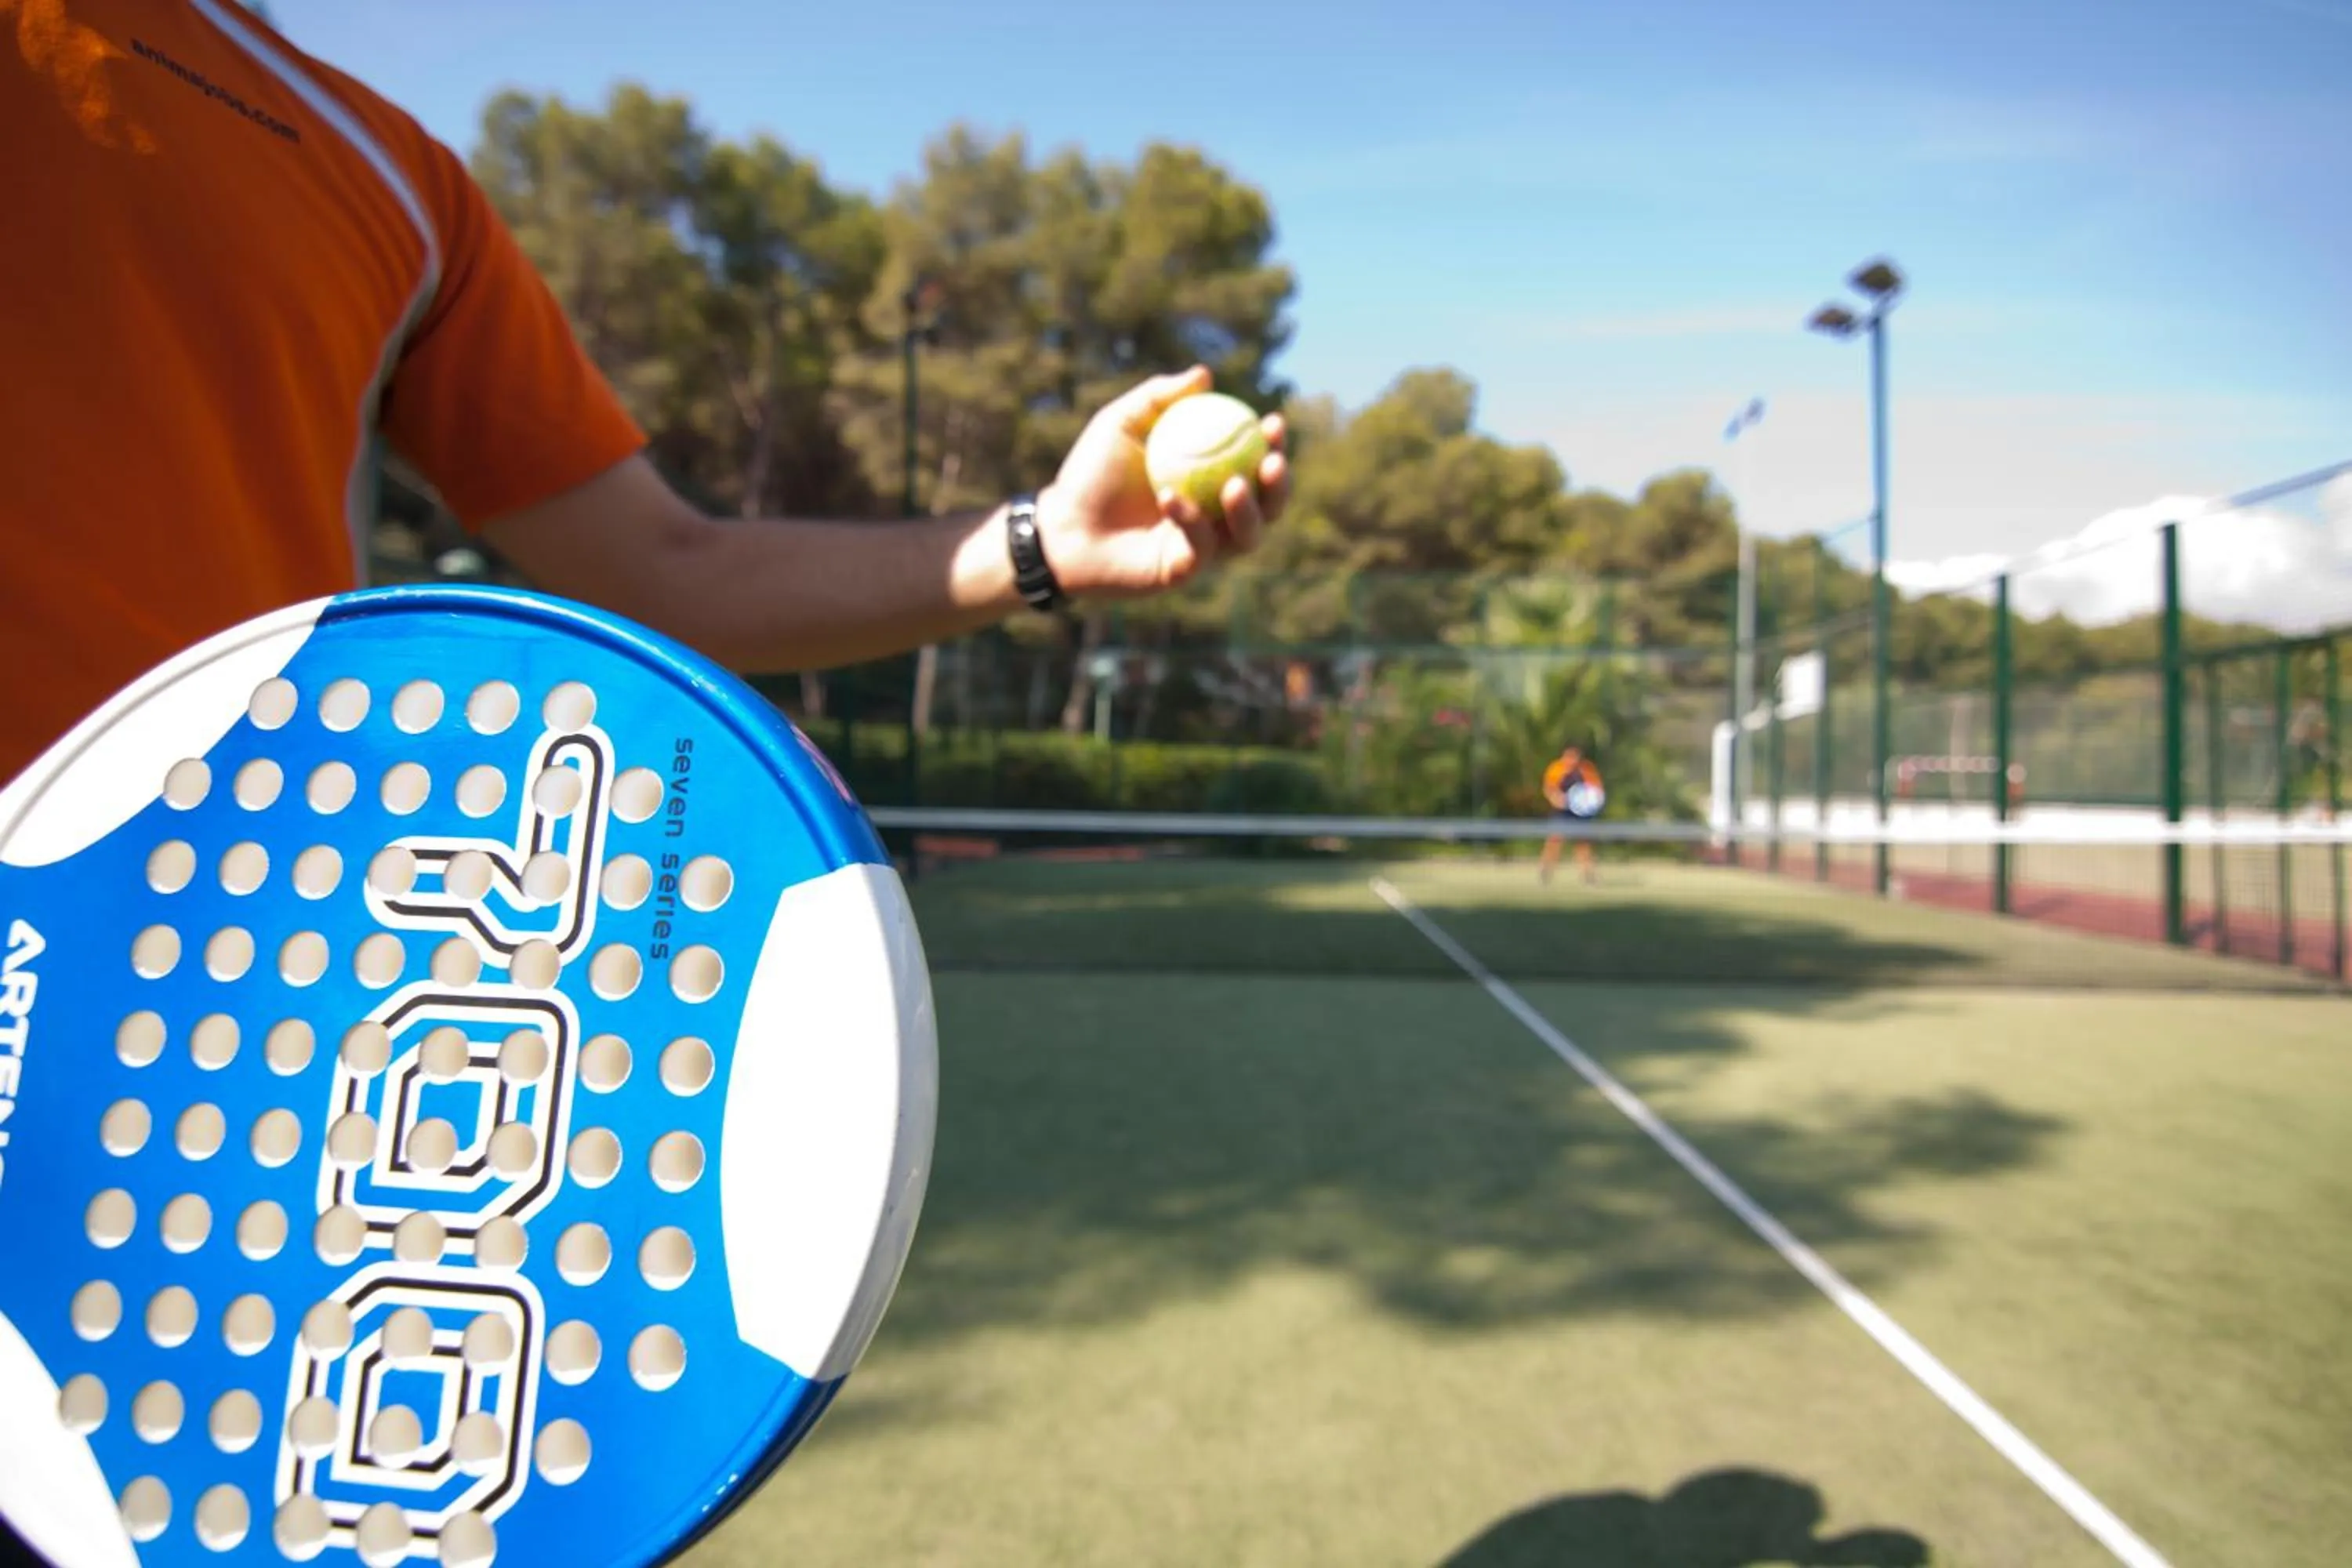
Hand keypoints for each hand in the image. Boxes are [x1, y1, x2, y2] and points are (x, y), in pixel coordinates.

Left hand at [1032, 365, 1288, 600]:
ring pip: (1246, 537)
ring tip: (1234, 486)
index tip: (1273, 421)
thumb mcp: (1121, 423)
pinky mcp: (1182, 570)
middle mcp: (1214, 517)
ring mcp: (1202, 547)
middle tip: (1272, 461)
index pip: (1254, 463)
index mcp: (1209, 480)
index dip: (1273, 445)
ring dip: (1248, 512)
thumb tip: (1205, 375)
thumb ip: (1160, 398)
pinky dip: (1191, 521)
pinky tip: (1170, 498)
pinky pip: (1201, 548)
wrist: (1060, 526)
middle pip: (1267, 507)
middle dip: (1279, 486)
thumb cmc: (1089, 473)